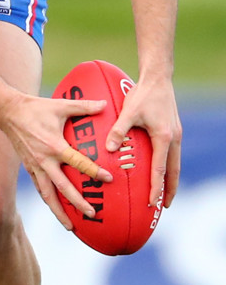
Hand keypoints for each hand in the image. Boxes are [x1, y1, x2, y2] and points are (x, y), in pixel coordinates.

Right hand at [1, 94, 112, 229]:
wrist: (8, 111)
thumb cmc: (36, 107)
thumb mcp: (60, 105)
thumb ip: (83, 106)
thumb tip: (104, 104)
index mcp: (54, 146)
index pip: (78, 163)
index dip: (94, 171)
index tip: (109, 179)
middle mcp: (44, 160)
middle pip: (63, 188)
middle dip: (77, 203)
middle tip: (92, 214)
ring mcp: (35, 166)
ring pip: (48, 195)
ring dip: (59, 212)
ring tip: (70, 227)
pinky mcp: (28, 167)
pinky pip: (40, 188)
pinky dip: (48, 200)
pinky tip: (55, 208)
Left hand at [105, 76, 181, 207]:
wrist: (157, 77)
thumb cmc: (143, 94)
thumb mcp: (128, 112)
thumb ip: (119, 130)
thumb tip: (109, 149)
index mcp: (163, 138)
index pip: (159, 170)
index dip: (155, 188)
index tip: (151, 203)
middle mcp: (173, 139)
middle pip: (173, 171)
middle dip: (169, 190)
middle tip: (164, 207)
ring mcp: (175, 134)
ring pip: (175, 163)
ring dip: (170, 178)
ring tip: (165, 193)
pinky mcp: (173, 129)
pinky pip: (172, 153)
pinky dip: (168, 165)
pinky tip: (161, 166)